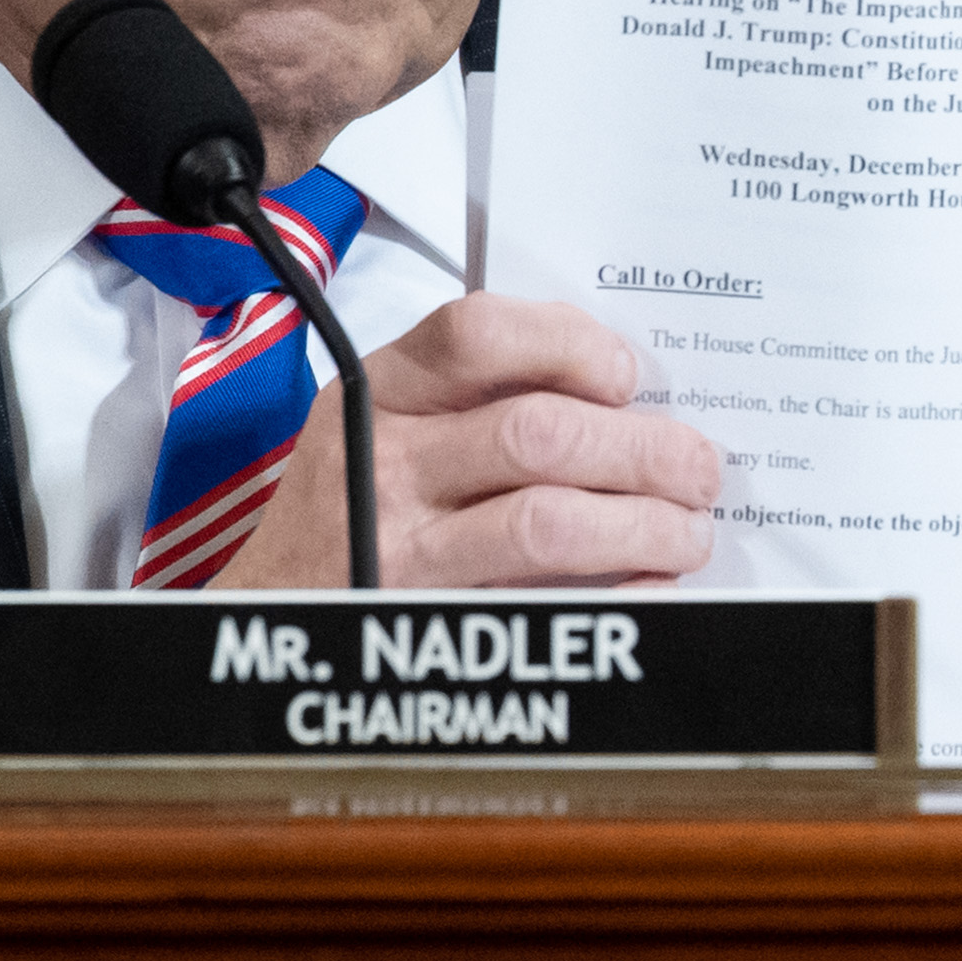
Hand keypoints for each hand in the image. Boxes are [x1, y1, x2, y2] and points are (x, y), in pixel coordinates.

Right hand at [213, 293, 722, 587]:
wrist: (265, 617)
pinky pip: (547, 609)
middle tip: (696, 466)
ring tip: (687, 530)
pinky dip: (621, 595)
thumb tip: (617, 391)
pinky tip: (654, 586)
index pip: (474, 334)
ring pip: (548, 525)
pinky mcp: (429, 625)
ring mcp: (402, 552)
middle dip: (642, 449)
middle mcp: (383, 465)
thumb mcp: (381, 424)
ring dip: (644, 525)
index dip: (568, 344)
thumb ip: (472, 394)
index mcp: (378, 394)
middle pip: (535, 434)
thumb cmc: (349, 508)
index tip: (624, 374)